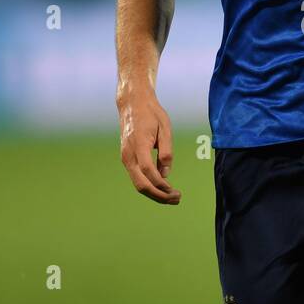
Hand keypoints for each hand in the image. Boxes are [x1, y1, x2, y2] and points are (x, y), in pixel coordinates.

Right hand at [117, 88, 180, 203]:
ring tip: (172, 197)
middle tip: (177, 199)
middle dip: (159, 196)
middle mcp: (128, 155)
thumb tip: (166, 173)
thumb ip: (166, 151)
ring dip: (155, 194)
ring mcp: (126, 158)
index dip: (162, 185)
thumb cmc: (151, 114)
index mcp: (139, 145)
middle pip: (141, 185)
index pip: (148, 171)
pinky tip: (163, 188)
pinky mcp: (127, 159)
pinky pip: (137, 177)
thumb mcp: (165, 128)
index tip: (175, 191)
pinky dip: (150, 186)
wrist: (132, 104)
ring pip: (138, 184)